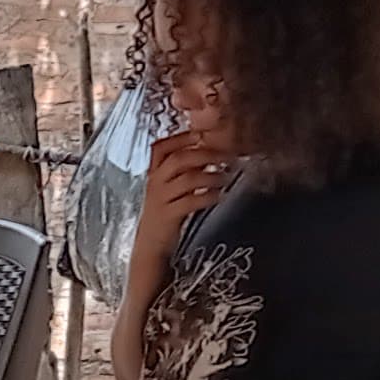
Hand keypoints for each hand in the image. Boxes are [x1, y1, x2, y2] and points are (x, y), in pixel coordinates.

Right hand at [135, 129, 235, 277]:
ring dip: (211, 176)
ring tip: (227, 177)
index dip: (180, 138)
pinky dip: (209, 196)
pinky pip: (192, 201)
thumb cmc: (165, 213)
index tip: (201, 133)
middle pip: (178, 159)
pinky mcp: (169, 215)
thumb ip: (184, 172)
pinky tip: (220, 196)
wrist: (151, 245)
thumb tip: (210, 154)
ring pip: (187, 179)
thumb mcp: (169, 189)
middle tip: (226, 156)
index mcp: (153, 174)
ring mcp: (160, 199)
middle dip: (205, 154)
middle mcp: (155, 183)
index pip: (161, 148)